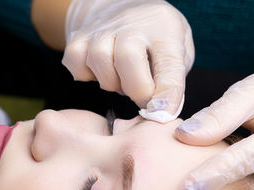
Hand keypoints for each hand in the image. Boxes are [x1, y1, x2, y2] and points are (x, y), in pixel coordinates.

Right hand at [62, 0, 193, 110]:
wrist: (118, 6)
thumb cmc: (154, 36)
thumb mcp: (177, 50)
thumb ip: (172, 80)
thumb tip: (162, 111)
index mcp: (164, 30)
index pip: (168, 64)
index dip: (167, 94)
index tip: (163, 114)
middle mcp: (132, 24)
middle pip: (127, 58)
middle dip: (136, 89)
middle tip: (143, 98)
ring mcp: (102, 29)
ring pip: (100, 62)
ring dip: (111, 83)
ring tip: (121, 79)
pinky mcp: (79, 37)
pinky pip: (77, 65)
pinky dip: (86, 76)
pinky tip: (100, 72)